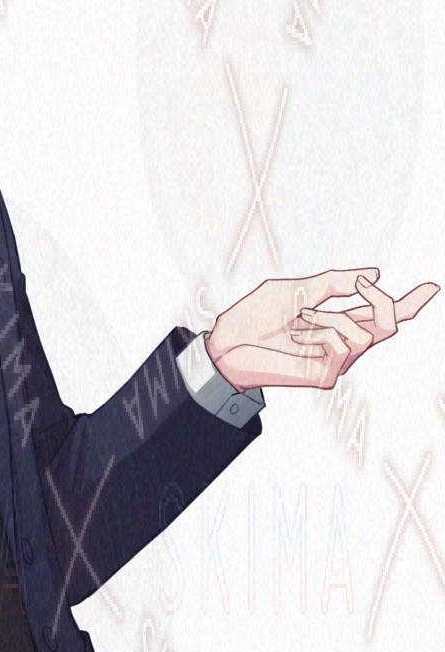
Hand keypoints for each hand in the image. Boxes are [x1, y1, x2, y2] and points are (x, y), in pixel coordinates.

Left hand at [207, 265, 440, 392]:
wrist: (228, 342)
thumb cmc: (255, 316)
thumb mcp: (300, 290)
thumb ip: (335, 284)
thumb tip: (375, 275)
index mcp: (338, 321)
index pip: (380, 314)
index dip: (409, 303)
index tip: (433, 286)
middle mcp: (341, 343)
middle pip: (387, 325)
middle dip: (392, 304)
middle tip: (381, 284)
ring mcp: (334, 362)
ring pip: (364, 333)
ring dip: (331, 318)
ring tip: (299, 322)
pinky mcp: (324, 376)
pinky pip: (344, 344)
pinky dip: (323, 330)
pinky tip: (298, 333)